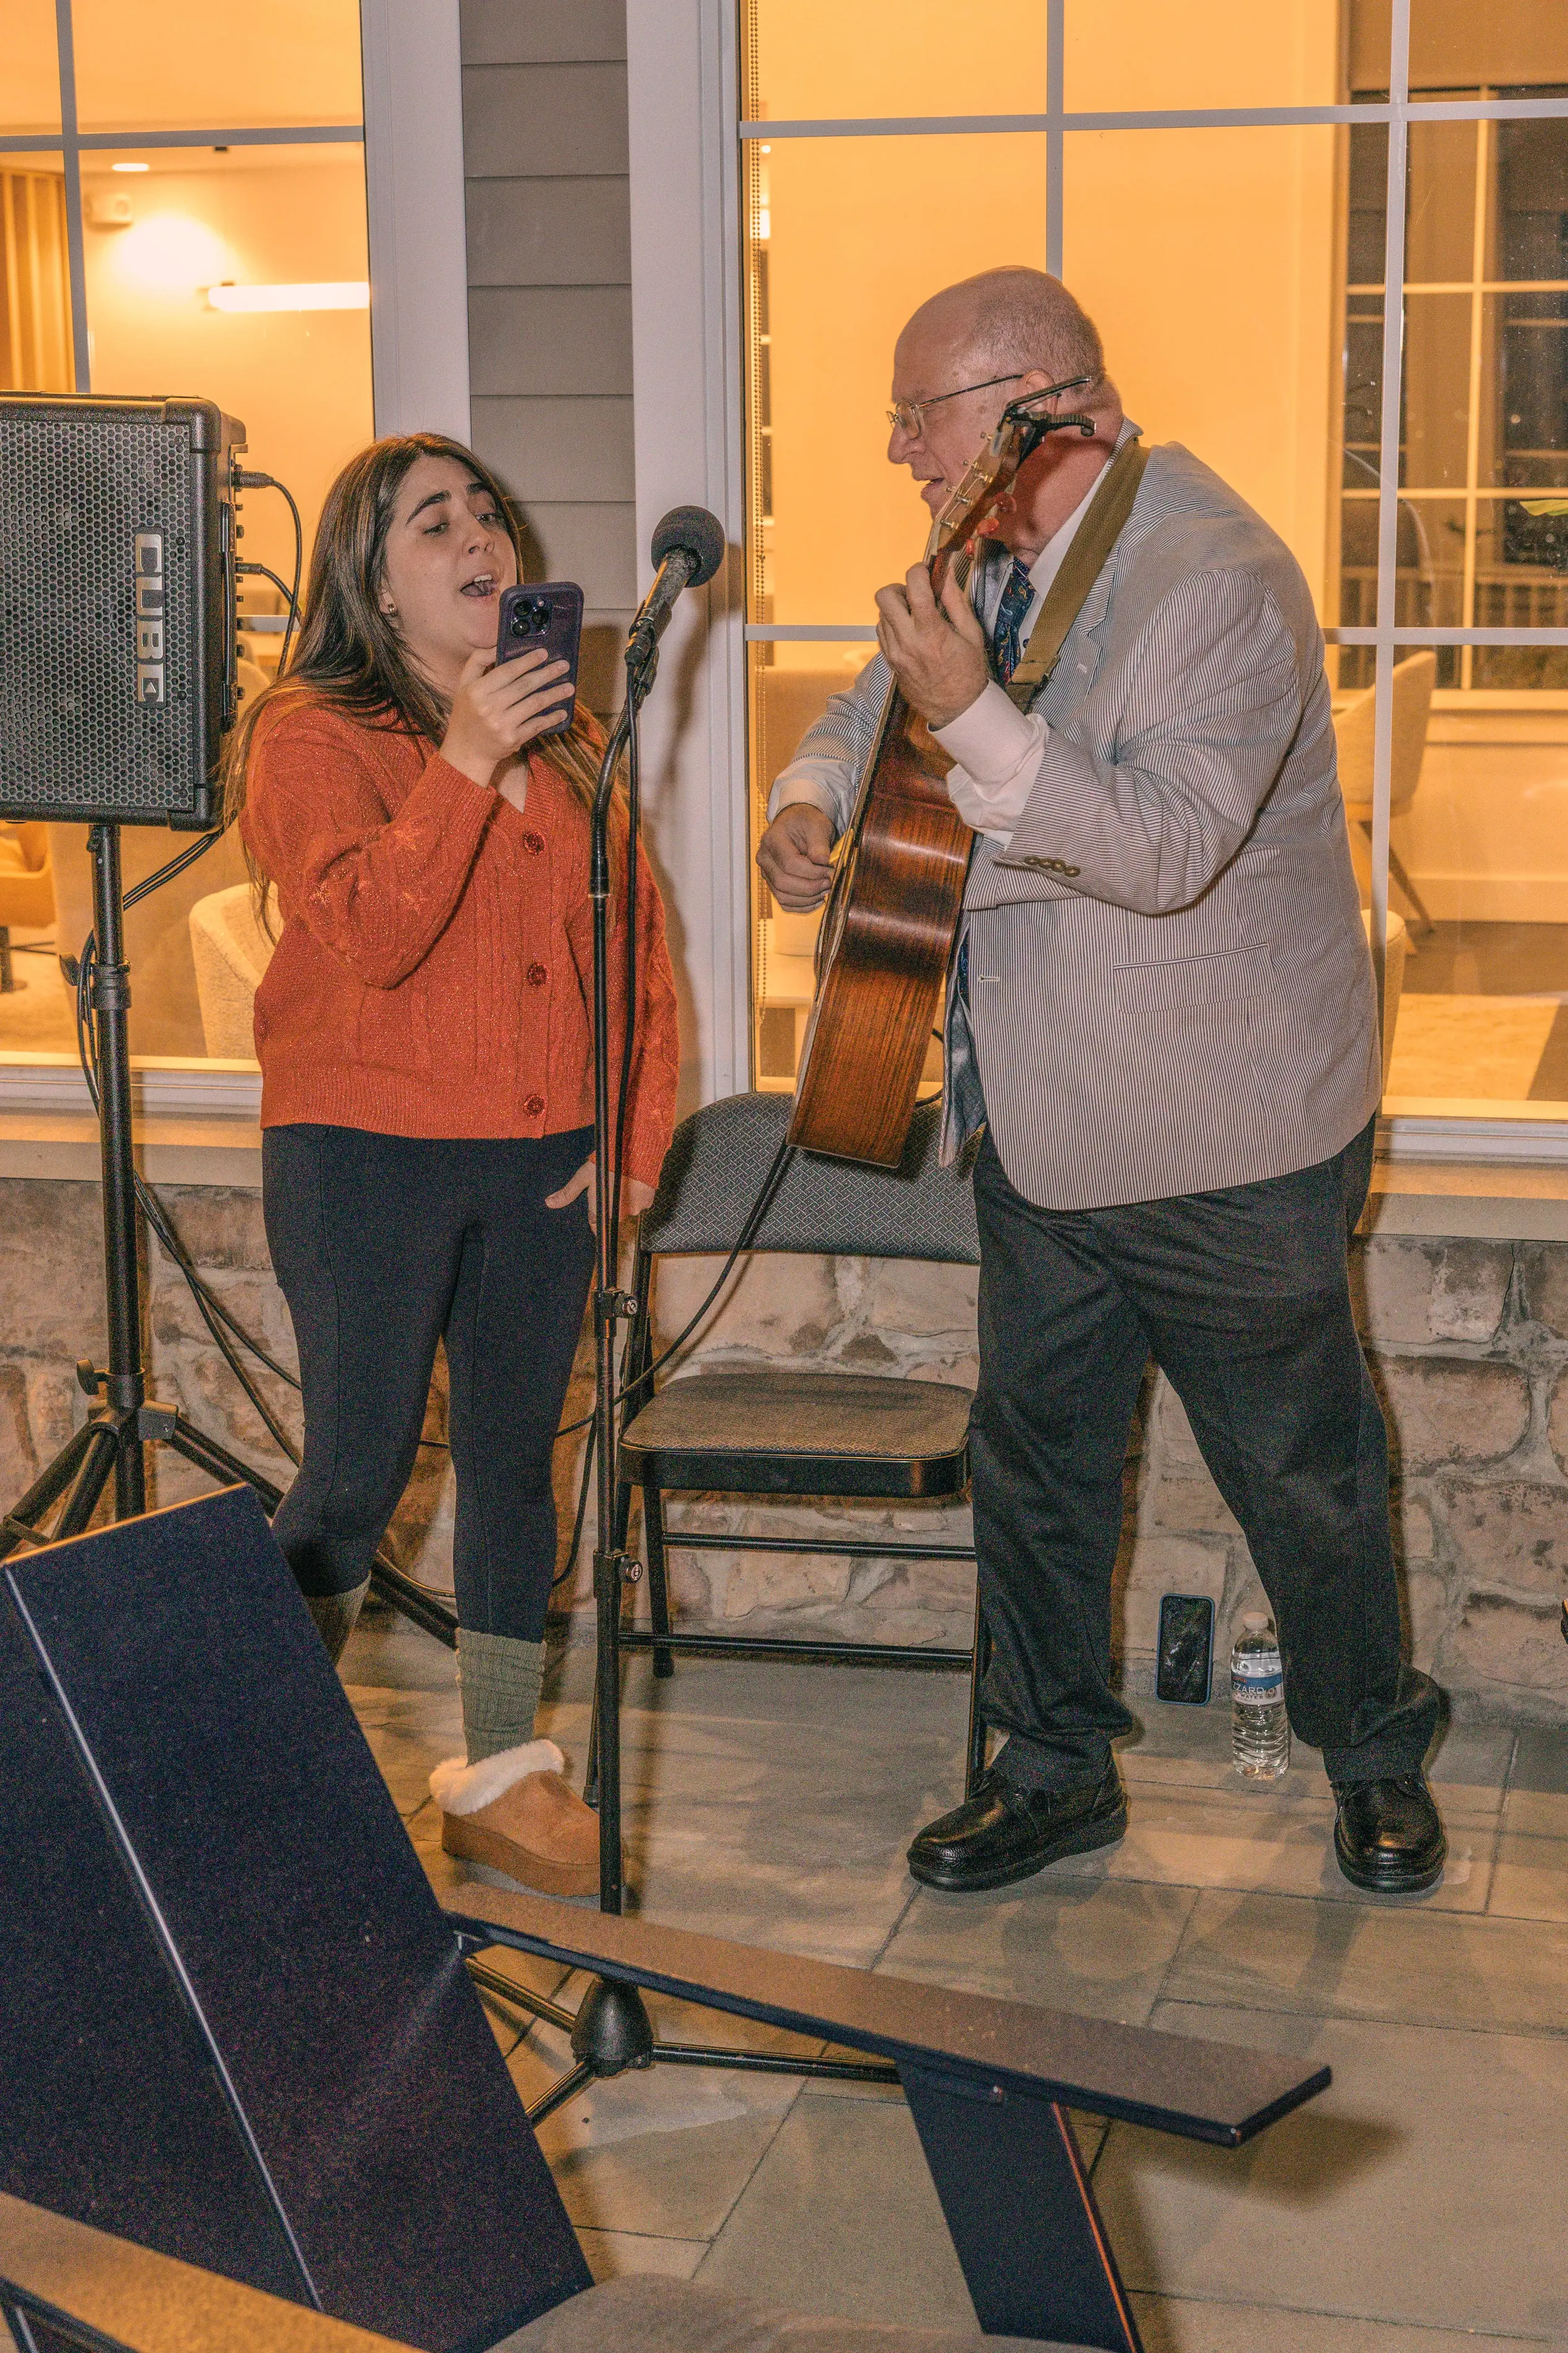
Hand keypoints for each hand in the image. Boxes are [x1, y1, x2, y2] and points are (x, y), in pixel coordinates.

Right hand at [440, 646, 573, 787]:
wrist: (467, 750)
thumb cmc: (467, 713)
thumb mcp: (464, 685)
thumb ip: (477, 662)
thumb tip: (497, 646)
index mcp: (477, 690)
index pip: (507, 671)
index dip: (527, 661)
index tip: (544, 653)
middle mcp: (489, 707)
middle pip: (524, 686)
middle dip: (547, 674)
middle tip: (564, 666)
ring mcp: (502, 724)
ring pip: (534, 704)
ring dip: (554, 694)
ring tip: (570, 687)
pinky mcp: (513, 739)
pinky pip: (536, 725)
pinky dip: (551, 718)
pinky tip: (562, 712)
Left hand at [545, 1155, 656, 1235]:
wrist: (634, 1153)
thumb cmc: (606, 1164)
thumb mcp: (583, 1177)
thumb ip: (568, 1193)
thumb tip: (549, 1203)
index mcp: (601, 1211)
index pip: (595, 1224)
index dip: (594, 1216)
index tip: (595, 1206)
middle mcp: (619, 1215)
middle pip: (612, 1216)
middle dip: (610, 1205)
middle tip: (609, 1186)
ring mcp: (635, 1209)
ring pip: (628, 1209)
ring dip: (624, 1200)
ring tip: (622, 1182)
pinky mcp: (648, 1202)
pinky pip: (641, 1202)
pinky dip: (638, 1195)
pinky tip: (634, 1182)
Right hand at [757, 801, 835, 910]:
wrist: (796, 825)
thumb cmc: (805, 822)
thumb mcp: (816, 825)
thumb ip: (819, 844)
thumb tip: (822, 863)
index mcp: (773, 840)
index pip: (790, 864)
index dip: (812, 872)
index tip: (829, 870)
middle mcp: (765, 858)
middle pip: (783, 883)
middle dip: (810, 887)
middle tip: (828, 883)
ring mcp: (767, 873)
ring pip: (783, 896)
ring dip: (807, 899)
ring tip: (825, 891)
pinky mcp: (773, 884)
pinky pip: (785, 903)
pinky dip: (802, 906)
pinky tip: (817, 900)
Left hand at [874, 564, 988, 729]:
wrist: (955, 708)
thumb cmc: (968, 672)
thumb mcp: (971, 633)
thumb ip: (955, 601)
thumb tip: (944, 574)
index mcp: (931, 631)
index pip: (914, 587)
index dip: (918, 571)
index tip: (926, 572)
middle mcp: (907, 640)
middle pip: (884, 597)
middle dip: (899, 588)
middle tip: (915, 595)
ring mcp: (894, 652)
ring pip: (880, 614)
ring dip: (896, 607)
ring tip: (915, 616)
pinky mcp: (889, 661)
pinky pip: (881, 632)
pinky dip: (892, 624)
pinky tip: (909, 630)